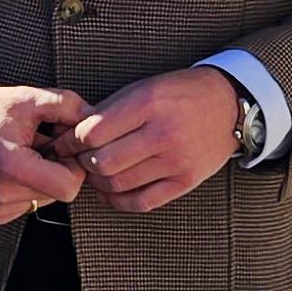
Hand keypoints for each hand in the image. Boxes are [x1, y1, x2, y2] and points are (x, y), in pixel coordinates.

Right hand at [0, 82, 88, 224]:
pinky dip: (28, 187)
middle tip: (41, 144)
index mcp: (11, 168)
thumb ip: (66, 105)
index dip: (73, 165)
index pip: (70, 186)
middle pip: (60, 193)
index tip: (60, 144)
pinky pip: (29, 204)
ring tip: (25, 153)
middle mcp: (2, 196)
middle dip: (59, 167)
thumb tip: (96, 120)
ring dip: (44, 177)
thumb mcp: (27, 98)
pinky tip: (13, 167)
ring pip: (47, 199)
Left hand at [70, 67, 244, 215]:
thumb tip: (71, 133)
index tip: (63, 143)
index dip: (70, 141)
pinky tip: (111, 191)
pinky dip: (118, 201)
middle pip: (102, 162)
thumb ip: (109, 110)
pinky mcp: (185, 182)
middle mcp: (163, 133)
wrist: (229, 104)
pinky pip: (141, 202)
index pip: (93, 132)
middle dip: (81, 162)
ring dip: (97, 182)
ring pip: (118, 184)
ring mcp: (176, 161)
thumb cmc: (181, 93)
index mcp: (148, 104)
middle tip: (77, 158)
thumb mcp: (144, 87)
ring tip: (95, 172)